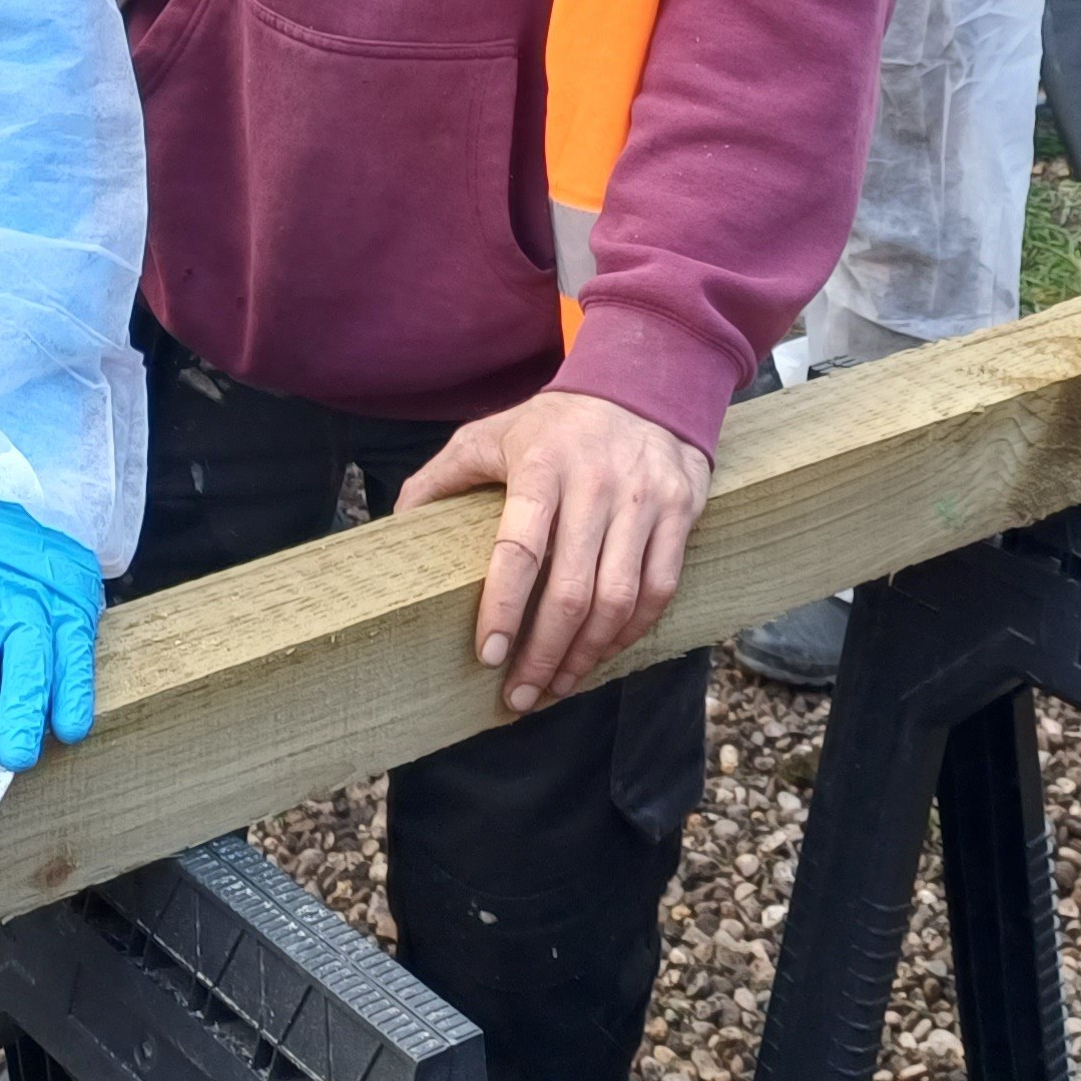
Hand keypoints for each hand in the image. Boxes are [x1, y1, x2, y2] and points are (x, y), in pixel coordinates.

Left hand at [394, 391, 712, 716]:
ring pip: (619, 599)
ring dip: (586, 655)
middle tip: (518, 696)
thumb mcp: (490, 434)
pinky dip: (630, 632)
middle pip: (572, 590)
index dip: (502, 607)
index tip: (487, 655)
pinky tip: (601, 652)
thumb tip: (399, 523)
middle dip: (543, 655)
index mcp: (543, 465)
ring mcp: (645, 500)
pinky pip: (659, 590)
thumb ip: (442, 476)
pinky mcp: (681, 512)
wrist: (645, 383)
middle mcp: (597, 484)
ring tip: (557, 686)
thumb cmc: (555, 424)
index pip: (520, 548)